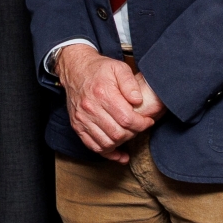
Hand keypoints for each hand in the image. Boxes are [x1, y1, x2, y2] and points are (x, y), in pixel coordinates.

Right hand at [59, 44, 156, 161]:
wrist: (75, 69)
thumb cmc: (99, 69)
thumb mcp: (119, 68)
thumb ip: (131, 83)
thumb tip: (138, 101)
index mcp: (103, 93)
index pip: (127, 119)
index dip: (142, 124)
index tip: (148, 121)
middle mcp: (90, 108)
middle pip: (118, 133)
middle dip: (133, 133)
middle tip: (139, 127)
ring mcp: (82, 119)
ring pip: (106, 143)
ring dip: (122, 142)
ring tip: (129, 134)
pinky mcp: (77, 126)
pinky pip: (93, 146)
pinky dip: (108, 153)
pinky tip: (119, 153)